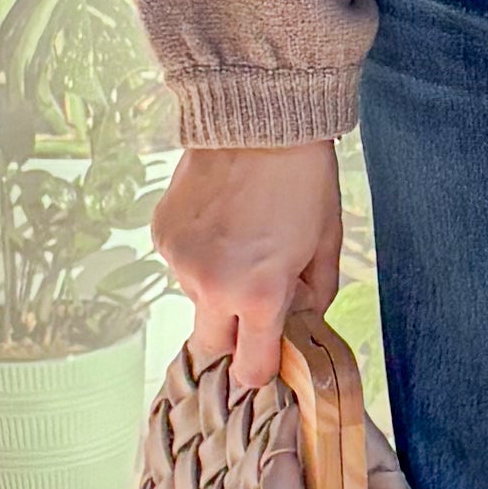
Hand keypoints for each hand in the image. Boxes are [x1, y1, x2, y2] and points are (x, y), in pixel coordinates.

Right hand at [151, 137, 343, 379]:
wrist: (258, 119)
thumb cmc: (302, 180)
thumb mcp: (325, 243)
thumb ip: (314, 297)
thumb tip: (300, 321)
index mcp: (259, 295)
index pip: (251, 369)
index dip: (262, 367)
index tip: (268, 354)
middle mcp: (212, 287)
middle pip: (214, 344)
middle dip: (235, 331)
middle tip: (256, 296)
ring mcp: (180, 261)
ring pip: (196, 298)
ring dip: (217, 286)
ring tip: (241, 240)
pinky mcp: (162, 236)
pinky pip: (180, 264)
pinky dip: (199, 255)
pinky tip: (221, 221)